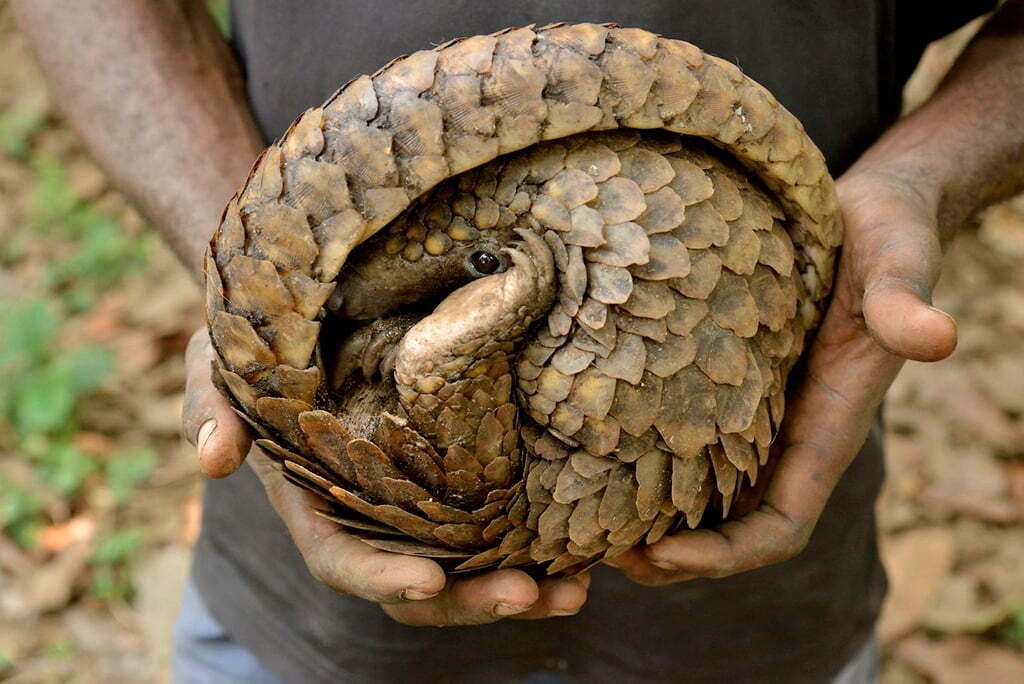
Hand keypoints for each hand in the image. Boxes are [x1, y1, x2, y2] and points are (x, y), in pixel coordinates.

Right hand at [182, 329, 588, 624]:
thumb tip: (213, 463)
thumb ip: (210, 406)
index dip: (381, 578)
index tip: (429, 580)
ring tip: (576, 590)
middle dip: (470, 598)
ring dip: (521, 585)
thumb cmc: (259, 333)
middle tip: (528, 594)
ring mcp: (418, 500)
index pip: (342, 559)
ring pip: (469, 564)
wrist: (312, 301)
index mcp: (314, 502)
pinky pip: (500, 520)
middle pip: (419, 582)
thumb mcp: (218, 358)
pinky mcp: (459, 473)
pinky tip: (588, 548)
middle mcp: (371, 514)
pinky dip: (538, 540)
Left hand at [607, 166, 957, 584]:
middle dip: (673, 554)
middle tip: (599, 554)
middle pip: (730, 525)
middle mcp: (787, 431)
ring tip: (581, 519)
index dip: (728, 554)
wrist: (866, 208)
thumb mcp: (897, 260)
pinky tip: (590, 448)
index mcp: (828, 426)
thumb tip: (939, 337)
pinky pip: (683, 436)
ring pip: (700, 490)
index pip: (781, 523)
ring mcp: (753, 409)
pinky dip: (642, 459)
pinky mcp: (725, 378)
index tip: (664, 556)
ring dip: (648, 515)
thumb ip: (906, 300)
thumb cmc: (886, 234)